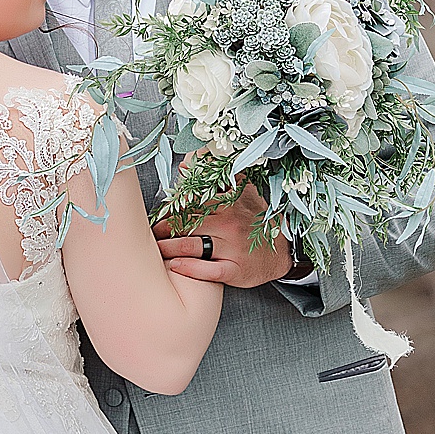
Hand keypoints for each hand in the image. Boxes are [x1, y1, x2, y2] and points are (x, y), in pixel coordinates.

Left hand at [152, 182, 295, 287]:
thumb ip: (215, 179)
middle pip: (184, 224)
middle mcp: (229, 224)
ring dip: (166, 248)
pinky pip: (206, 270)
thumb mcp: (242, 194)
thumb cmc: (255, 223)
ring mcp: (232, 248)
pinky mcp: (234, 270)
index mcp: (227, 203)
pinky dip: (187, 268)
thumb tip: (185, 163)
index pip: (189, 203)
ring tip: (156, 249)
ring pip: (189, 245)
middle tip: (150, 234)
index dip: (169, 210)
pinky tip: (174, 265)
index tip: (157, 215)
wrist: (284, 254)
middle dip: (163, 229)